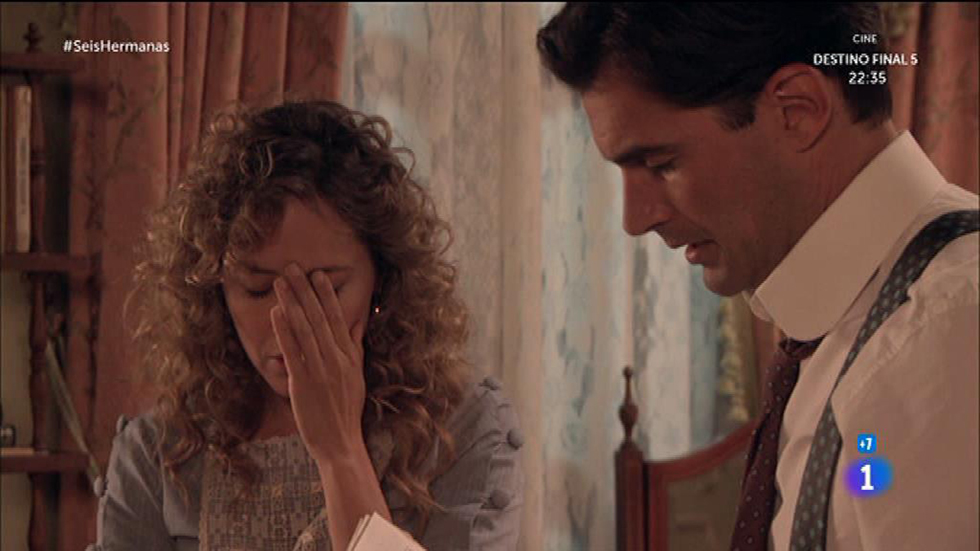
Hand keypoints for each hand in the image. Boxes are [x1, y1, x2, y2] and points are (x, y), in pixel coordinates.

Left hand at [271, 263, 366, 464]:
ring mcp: (320, 370)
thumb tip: (357, 323)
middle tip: (293, 268)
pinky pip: (293, 352)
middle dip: (305, 291)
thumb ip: (355, 348)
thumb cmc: (346, 411)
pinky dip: (284, 331)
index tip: (318, 274)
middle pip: (319, 318)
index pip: (337, 319)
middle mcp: (336, 360)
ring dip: (292, 303)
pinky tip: (276, 313)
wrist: (340, 443)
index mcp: (349, 357)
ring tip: (281, 283)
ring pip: (305, 330)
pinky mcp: (304, 383)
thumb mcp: (357, 376)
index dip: (326, 295)